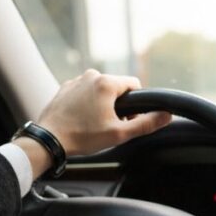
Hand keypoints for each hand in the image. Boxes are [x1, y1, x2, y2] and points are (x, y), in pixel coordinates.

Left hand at [36, 69, 171, 155]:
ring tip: (93, 124)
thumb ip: (145, 124)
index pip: (134, 85)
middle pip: (117, 87)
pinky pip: (85, 92)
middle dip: (119, 105)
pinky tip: (81, 120)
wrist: (49, 140)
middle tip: (110, 125)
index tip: (127, 120)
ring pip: (100, 90)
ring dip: (103, 104)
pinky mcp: (65, 88)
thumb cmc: (82, 137)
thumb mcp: (119, 134)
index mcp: (106, 82)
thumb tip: (166, 115)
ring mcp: (76, 80)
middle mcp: (91, 75)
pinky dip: (87, 104)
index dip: (136, 104)